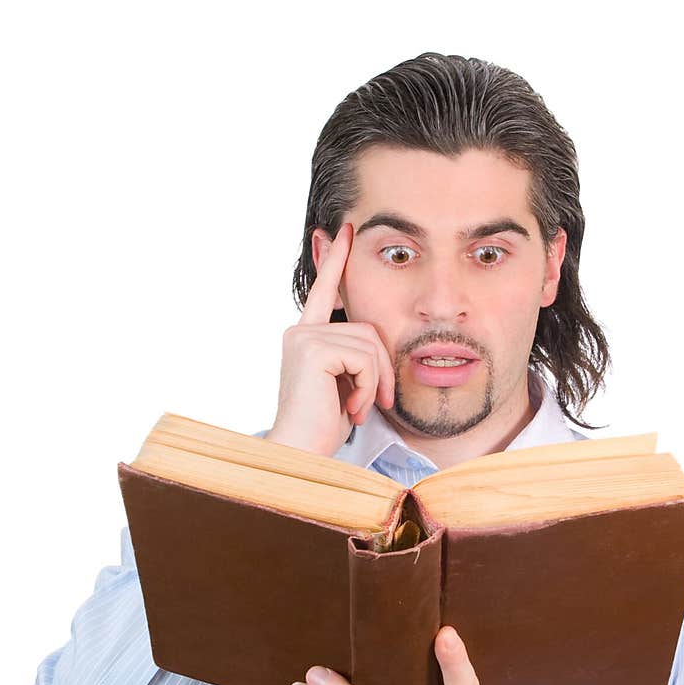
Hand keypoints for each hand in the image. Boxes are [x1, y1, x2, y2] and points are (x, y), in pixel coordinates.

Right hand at [265, 222, 395, 455]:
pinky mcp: (313, 349)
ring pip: (370, 344)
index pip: (325, 292)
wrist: (301, 454)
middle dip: (382, 368)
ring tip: (359, 410)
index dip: (335, 261)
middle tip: (379, 403)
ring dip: (375, 383)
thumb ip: (355, 358)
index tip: (343, 230)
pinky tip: (352, 409)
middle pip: (368, 328)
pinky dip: (367, 388)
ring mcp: (305, 338)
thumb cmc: (323, 428)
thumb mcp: (346, 385)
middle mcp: (301, 332)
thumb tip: (375, 341)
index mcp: (307, 338)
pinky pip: (364, 358)